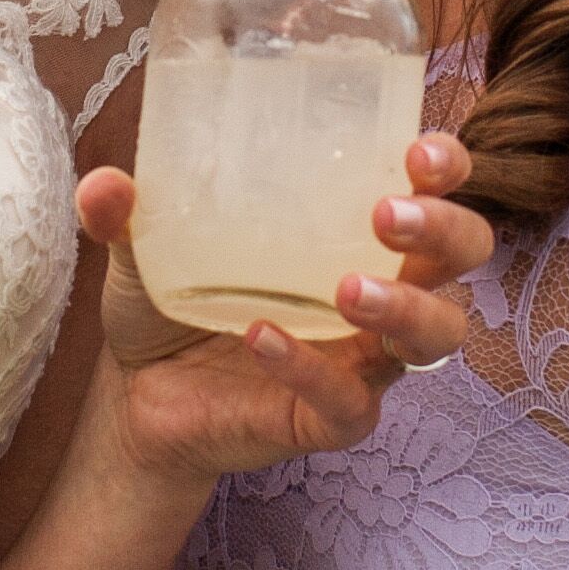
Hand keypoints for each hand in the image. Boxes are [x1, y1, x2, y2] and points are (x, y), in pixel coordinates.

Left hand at [80, 133, 494, 482]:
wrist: (136, 401)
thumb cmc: (171, 305)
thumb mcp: (142, 249)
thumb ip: (125, 214)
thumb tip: (105, 184)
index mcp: (354, 231)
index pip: (437, 189)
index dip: (450, 167)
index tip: (421, 151)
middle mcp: (379, 291)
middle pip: (463, 258)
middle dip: (444, 230)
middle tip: (386, 212)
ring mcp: (362, 359)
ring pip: (433, 338)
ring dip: (404, 307)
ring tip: (345, 287)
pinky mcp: (329, 418)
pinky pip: (348, 402)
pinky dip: (308, 368)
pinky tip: (262, 338)